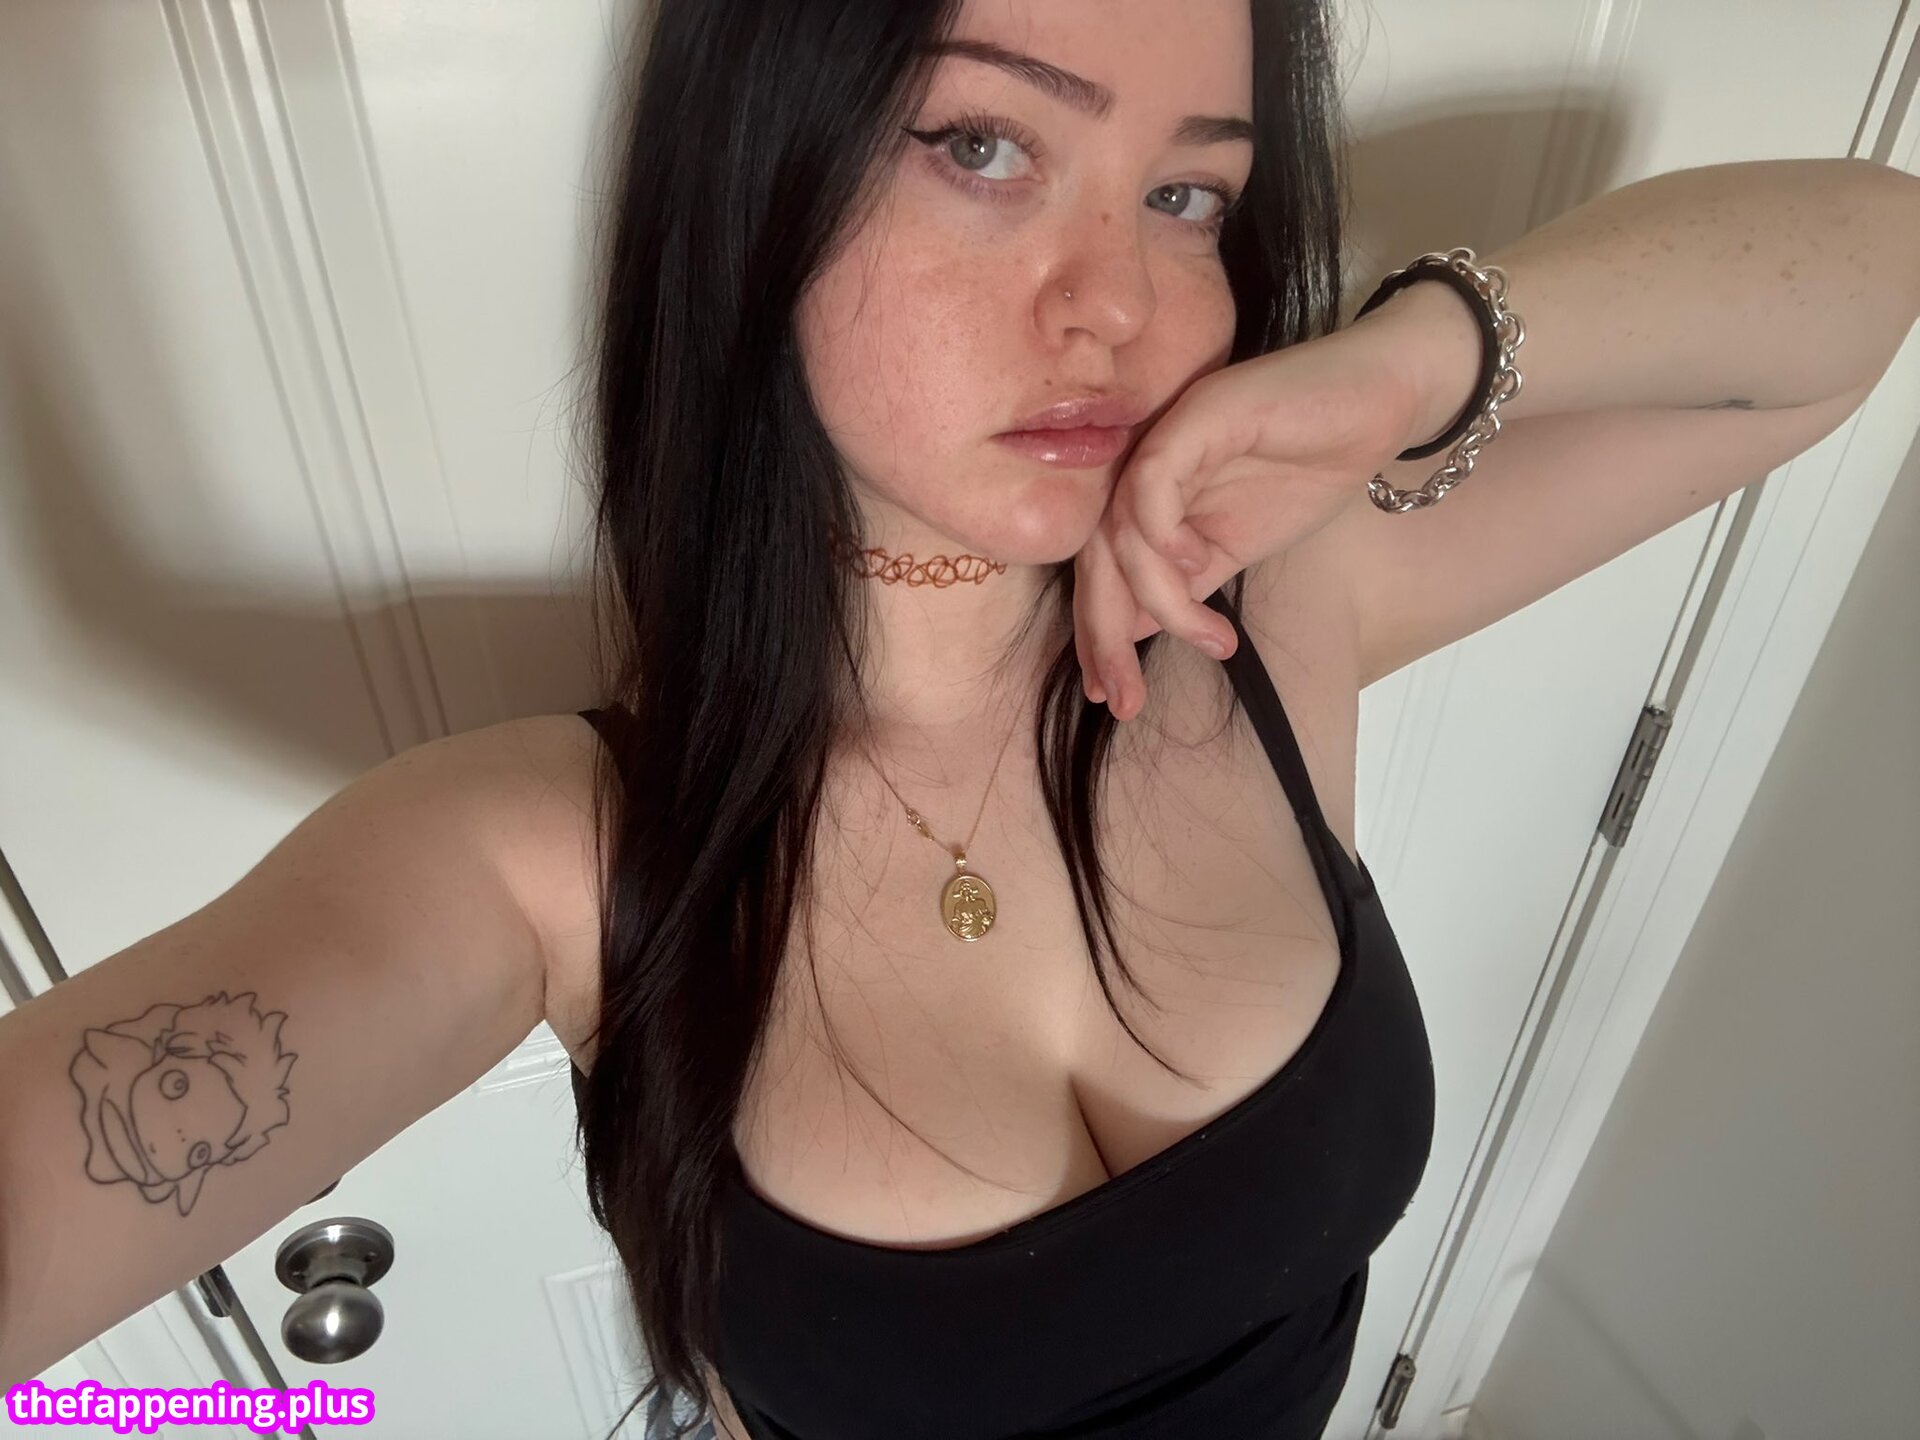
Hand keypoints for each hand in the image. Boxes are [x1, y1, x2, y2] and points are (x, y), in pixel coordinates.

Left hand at [1073, 322, 1423, 719]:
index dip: (1097, 636)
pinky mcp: (1195, 415)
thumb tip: (1133, 634)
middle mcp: (1144, 468)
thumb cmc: (1312, 467)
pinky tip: (1199, 565)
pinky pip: (1152, 483)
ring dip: (1156, 599)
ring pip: (1120, 531)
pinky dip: (1163, 534)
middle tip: (1124, 700)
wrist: (1380, 402)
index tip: (1114, 698)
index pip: (1101, 572)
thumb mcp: (1237, 547)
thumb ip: (1185, 584)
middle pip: (1095, 557)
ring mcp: (1165, 437)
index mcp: (1148, 499)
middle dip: (1103, 636)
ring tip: (1208, 637)